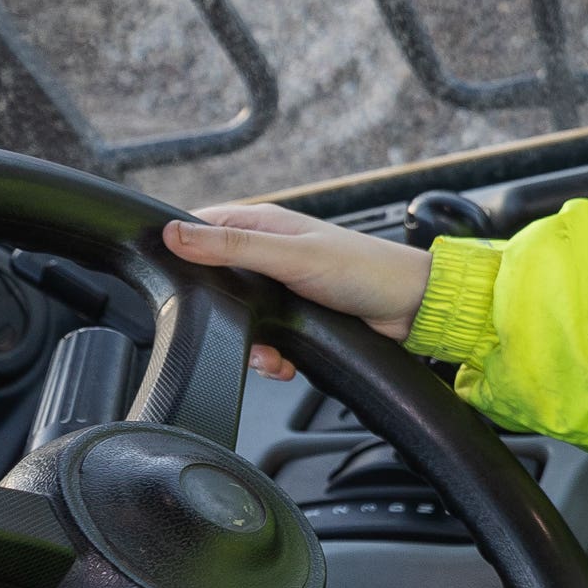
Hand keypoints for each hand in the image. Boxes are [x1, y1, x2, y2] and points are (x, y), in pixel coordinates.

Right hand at [162, 203, 434, 379]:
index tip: (175, 283)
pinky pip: (264, 338)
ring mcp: (280, 284)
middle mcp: (267, 251)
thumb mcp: (291, 256)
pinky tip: (284, 363)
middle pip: (214, 281)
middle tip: (230, 328)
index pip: (199, 229)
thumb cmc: (365, 269)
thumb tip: (174, 235)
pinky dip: (271, 356)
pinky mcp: (294, 314)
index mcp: (261, 224)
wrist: (413, 308)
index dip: (181, 252)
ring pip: (237, 316)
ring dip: (250, 343)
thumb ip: (233, 247)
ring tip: (270, 355)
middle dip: (218, 313)